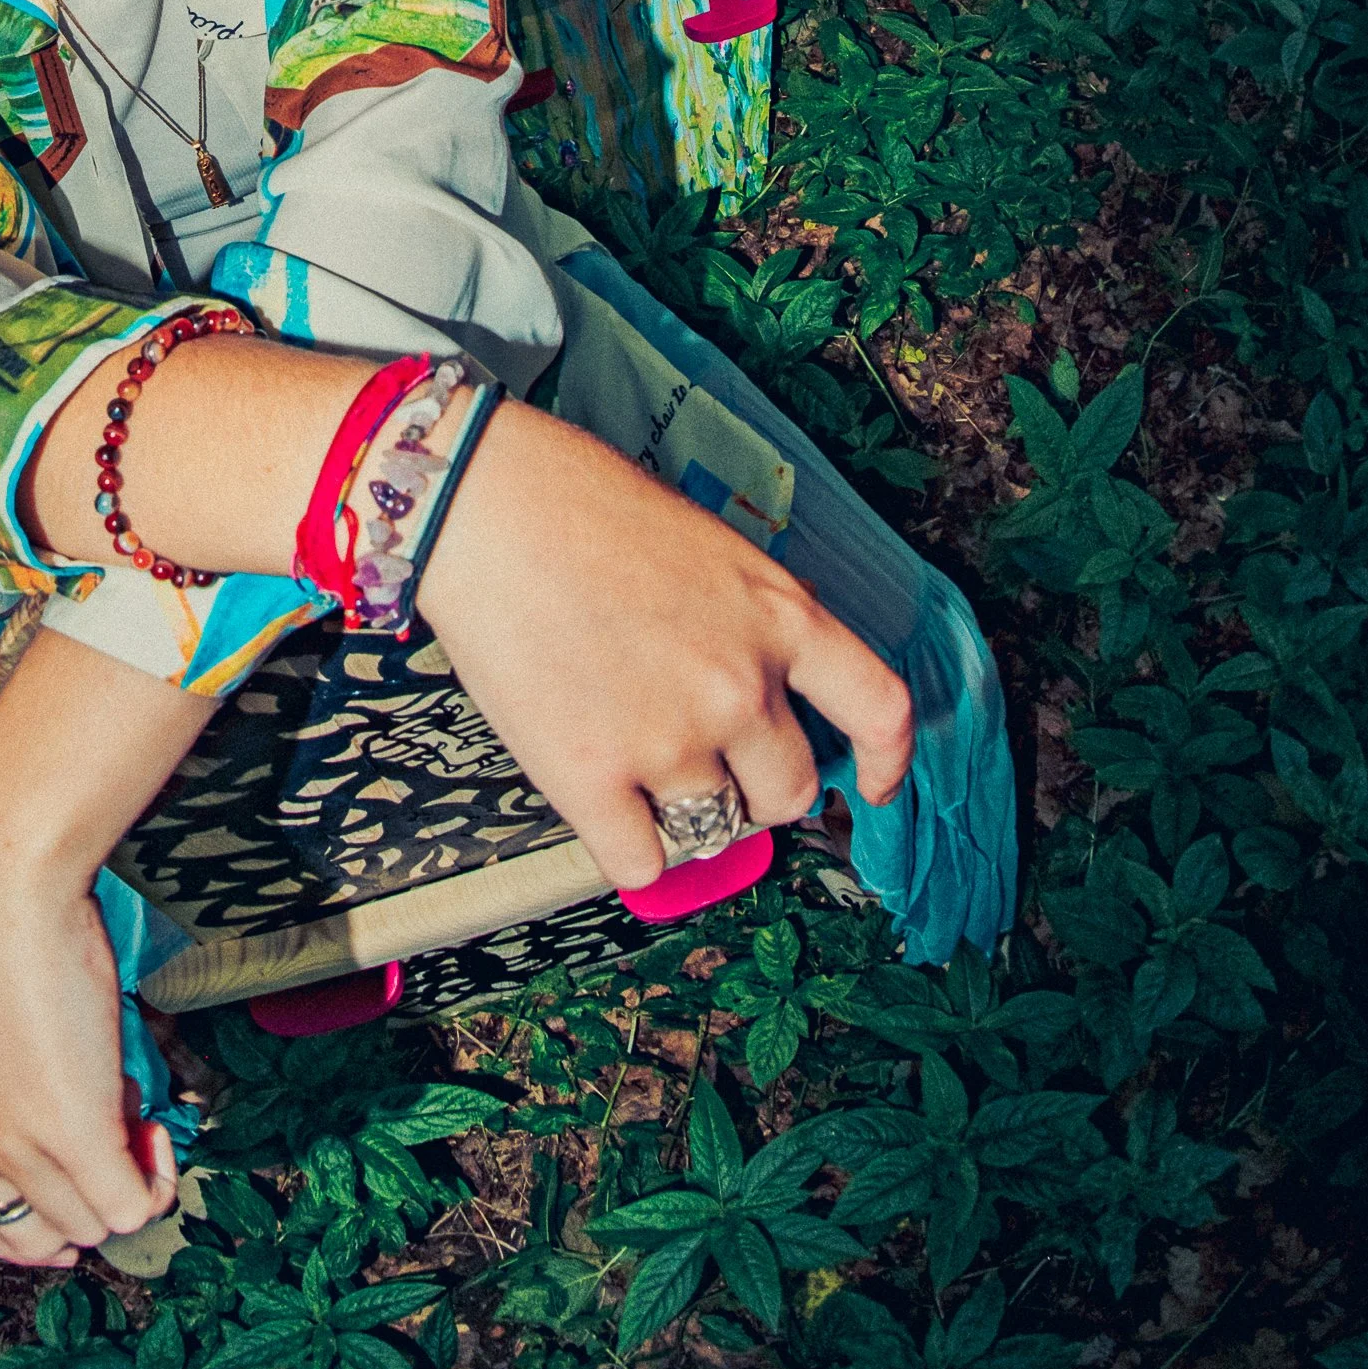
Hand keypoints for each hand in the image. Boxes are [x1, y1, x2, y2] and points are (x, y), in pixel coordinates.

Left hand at [0, 626, 205, 1262]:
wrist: (6, 884)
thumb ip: (8, 1081)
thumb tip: (87, 1116)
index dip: (31, 1226)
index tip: (75, 1199)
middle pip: (38, 1238)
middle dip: (85, 1207)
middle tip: (120, 1150)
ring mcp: (14, 1148)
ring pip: (91, 1226)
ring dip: (127, 1183)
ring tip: (135, 1113)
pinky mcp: (71, 1136)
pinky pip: (130, 1207)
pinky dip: (157, 1179)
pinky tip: (158, 1129)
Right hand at [415, 401, 913, 889]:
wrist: (481, 504)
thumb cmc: (579, 505)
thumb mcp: (708, 547)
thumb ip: (751, 622)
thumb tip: (765, 687)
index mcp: (779, 617)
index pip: (879, 709)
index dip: (886, 763)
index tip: (874, 787)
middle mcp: (740, 689)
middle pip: (790, 793)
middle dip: (754, 788)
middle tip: (706, 761)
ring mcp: (670, 740)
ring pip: (715, 831)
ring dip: (684, 811)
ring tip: (635, 760)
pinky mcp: (592, 778)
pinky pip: (642, 863)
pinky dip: (628, 846)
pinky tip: (604, 806)